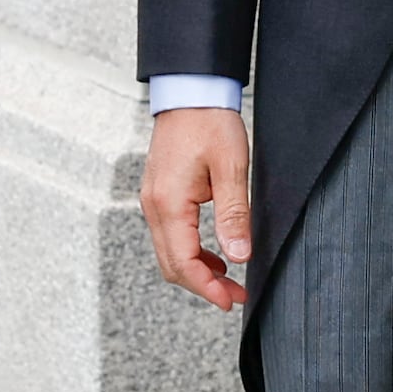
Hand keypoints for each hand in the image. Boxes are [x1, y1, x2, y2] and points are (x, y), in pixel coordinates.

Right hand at [140, 108, 252, 311]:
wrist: (190, 91)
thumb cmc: (209, 122)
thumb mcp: (231, 169)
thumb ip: (234, 216)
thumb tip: (238, 257)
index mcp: (169, 204)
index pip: (183, 263)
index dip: (207, 288)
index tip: (231, 300)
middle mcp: (154, 206)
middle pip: (172, 265)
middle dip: (203, 286)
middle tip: (235, 296)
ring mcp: (153, 201)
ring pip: (169, 252)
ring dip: (197, 271)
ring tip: (229, 279)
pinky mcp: (160, 195)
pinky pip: (170, 235)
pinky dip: (191, 252)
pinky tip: (214, 255)